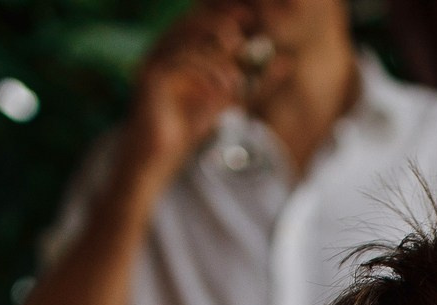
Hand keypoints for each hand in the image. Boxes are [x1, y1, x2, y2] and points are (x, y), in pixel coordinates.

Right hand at [123, 2, 270, 177]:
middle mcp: (162, 51)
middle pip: (189, 22)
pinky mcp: (150, 78)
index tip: (250, 18)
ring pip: (186, 41)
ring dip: (216, 56)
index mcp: (178, 50)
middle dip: (218, 23)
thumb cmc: (187, 128)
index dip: (223, 14)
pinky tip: (222, 90)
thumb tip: (287, 61)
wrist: (158, 157)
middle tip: (242, 35)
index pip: (200, 21)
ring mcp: (153, 62)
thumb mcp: (229, 99)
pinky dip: (205, 73)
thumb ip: (254, 79)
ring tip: (236, 80)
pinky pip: (180, 63)